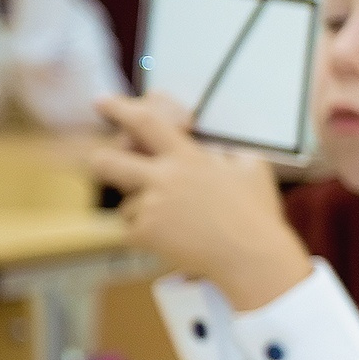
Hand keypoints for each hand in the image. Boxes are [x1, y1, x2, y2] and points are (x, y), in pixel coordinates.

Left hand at [86, 95, 311, 309]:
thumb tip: (219, 152)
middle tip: (104, 163)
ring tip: (172, 223)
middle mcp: (164, 178)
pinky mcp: (148, 234)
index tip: (102, 102)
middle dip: (101, 161)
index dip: (119, 109)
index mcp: (188, 157)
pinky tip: (173, 241)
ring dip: (140, 212)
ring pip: (124, 205)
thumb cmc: (257, 215)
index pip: (145, 123)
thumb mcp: (253, 169)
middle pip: (108, 161)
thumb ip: (230, 154)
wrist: (252, 257)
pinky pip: (133, 232)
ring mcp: (153, 206)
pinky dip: (148, 237)